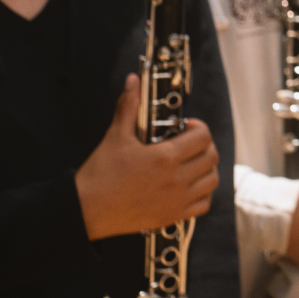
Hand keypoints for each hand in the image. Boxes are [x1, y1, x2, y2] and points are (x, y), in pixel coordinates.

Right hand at [75, 76, 218, 239]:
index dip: (198, 127)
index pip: (203, 137)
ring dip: (205, 168)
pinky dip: (202, 193)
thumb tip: (133, 81)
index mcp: (165, 158)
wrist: (86, 210)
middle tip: (188, 143)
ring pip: (211, 180)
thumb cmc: (100, 174)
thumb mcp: (115, 136)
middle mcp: (176, 180)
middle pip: (211, 157)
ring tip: (189, 163)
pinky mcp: (173, 216)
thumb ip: (129, 107)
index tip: (186, 128)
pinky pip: (203, 204)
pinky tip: (187, 185)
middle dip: (203, 146)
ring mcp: (177, 200)